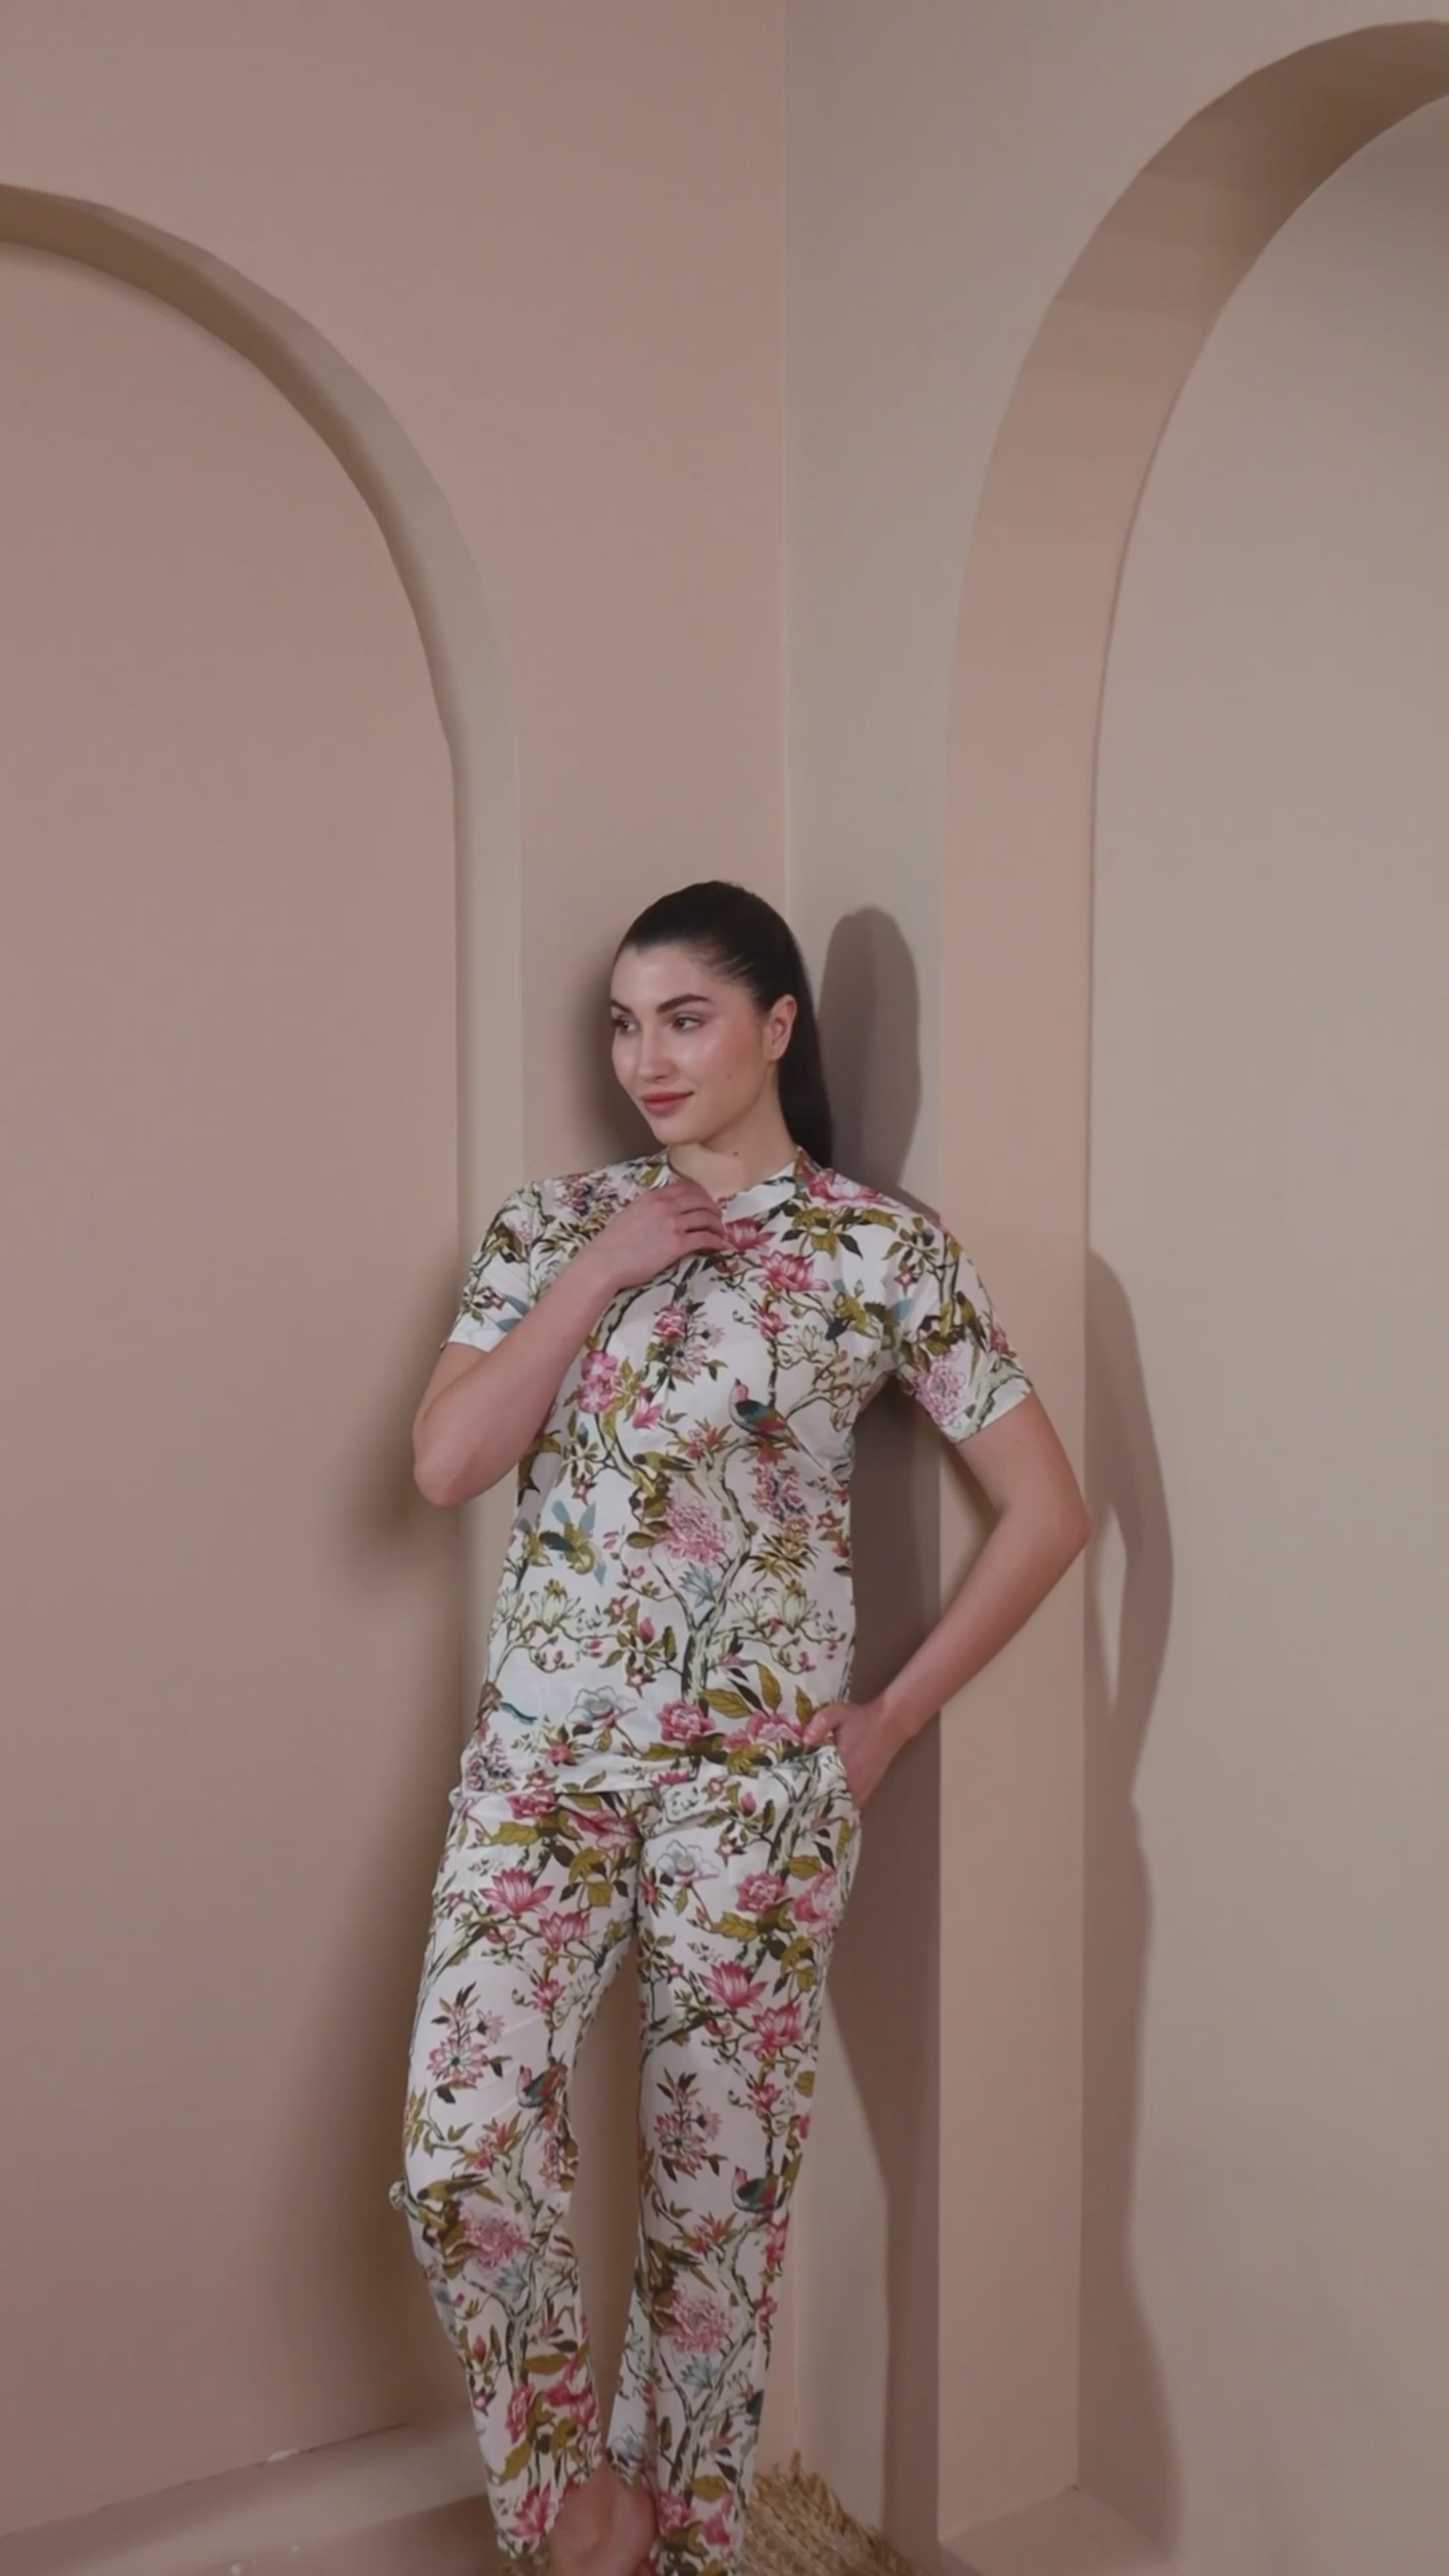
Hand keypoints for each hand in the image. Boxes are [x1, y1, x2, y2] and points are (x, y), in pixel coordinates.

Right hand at [591, 1176, 730, 1293]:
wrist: (605, 1261)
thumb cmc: (612, 1243)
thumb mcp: (630, 1213)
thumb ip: (649, 1208)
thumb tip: (662, 1210)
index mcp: (653, 1196)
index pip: (686, 1187)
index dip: (701, 1194)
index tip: (706, 1201)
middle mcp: (665, 1206)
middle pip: (701, 1199)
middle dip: (713, 1208)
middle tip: (717, 1217)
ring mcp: (672, 1224)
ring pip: (706, 1217)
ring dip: (717, 1224)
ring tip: (720, 1232)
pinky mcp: (677, 1244)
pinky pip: (705, 1238)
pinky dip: (716, 1240)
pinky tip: (719, 1245)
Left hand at [801, 1693, 902, 1810]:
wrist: (890, 1723)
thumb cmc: (861, 1719)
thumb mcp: (838, 1713)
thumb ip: (820, 1723)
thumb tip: (805, 1740)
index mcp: (843, 1765)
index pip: (820, 1789)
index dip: (805, 1796)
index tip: (792, 1801)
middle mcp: (853, 1782)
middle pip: (829, 1804)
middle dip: (812, 1808)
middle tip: (795, 1809)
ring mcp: (863, 1789)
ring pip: (841, 1809)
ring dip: (826, 1811)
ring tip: (808, 1813)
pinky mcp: (869, 1790)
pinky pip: (852, 1807)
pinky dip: (840, 1809)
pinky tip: (828, 1810)